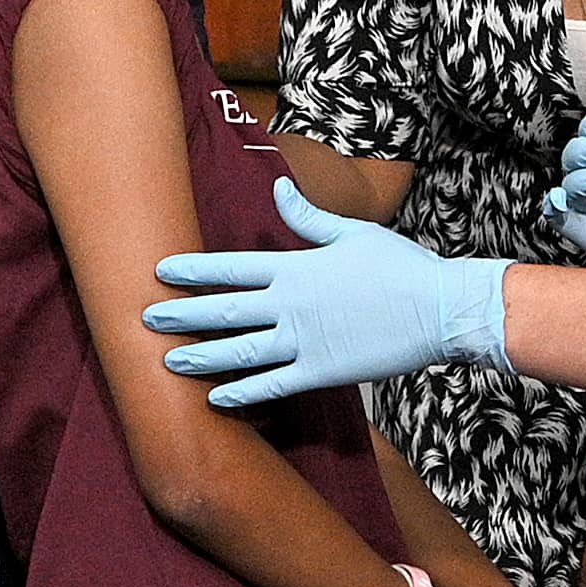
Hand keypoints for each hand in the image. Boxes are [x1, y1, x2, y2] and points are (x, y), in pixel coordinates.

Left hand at [146, 180, 514, 410]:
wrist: (440, 309)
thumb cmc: (400, 267)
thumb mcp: (352, 232)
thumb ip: (308, 217)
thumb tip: (278, 189)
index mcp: (297, 267)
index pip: (232, 268)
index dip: (194, 271)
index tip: (161, 272)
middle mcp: (292, 304)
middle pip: (225, 311)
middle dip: (182, 316)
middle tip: (145, 319)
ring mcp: (305, 340)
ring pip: (240, 351)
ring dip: (202, 357)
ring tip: (168, 362)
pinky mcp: (323, 371)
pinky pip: (273, 385)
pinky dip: (243, 392)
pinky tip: (216, 398)